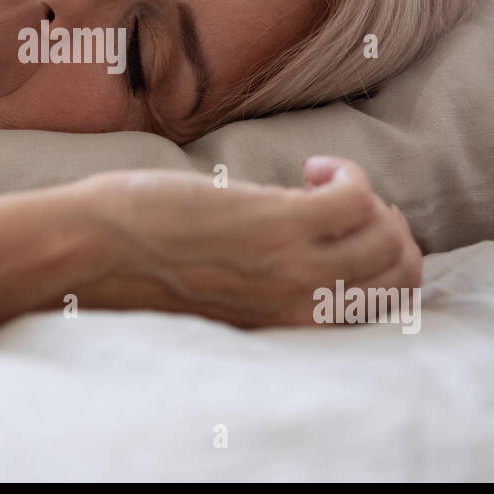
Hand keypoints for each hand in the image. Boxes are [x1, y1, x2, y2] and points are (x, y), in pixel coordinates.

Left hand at [71, 156, 421, 327]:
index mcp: (288, 326)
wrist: (96, 252)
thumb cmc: (141, 265)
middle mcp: (301, 306)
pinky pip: (355, 198)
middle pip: (397, 275)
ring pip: (387, 238)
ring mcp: (294, 267)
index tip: (351, 231)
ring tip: (326, 182)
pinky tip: (312, 167)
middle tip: (349, 202)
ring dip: (370, 200)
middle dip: (388, 230)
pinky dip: (346, 175)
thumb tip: (299, 241)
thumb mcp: (220, 292)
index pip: (379, 310)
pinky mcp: (280, 224)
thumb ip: (267, 280)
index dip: (383, 265)